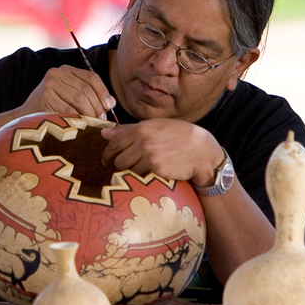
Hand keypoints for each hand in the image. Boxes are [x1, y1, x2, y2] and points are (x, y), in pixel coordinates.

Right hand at [15, 66, 115, 118]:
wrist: (23, 119)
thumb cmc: (50, 110)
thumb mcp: (69, 97)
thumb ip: (88, 96)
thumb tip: (111, 102)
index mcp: (65, 70)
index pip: (92, 78)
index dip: (104, 92)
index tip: (109, 106)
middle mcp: (57, 73)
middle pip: (87, 89)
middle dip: (98, 106)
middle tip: (101, 121)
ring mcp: (50, 84)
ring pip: (80, 99)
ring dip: (90, 114)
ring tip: (93, 124)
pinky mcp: (45, 96)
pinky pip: (69, 109)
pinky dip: (78, 119)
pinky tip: (81, 126)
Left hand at [99, 119, 222, 186]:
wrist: (200, 151)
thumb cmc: (178, 136)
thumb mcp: (155, 126)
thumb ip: (128, 130)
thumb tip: (104, 133)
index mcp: (141, 129)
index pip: (114, 144)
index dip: (107, 154)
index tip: (107, 160)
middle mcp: (144, 143)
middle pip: (118, 160)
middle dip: (117, 165)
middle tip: (122, 168)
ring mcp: (150, 158)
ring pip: (128, 171)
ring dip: (130, 173)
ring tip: (137, 171)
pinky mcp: (157, 171)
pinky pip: (140, 178)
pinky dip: (141, 178)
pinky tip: (147, 175)